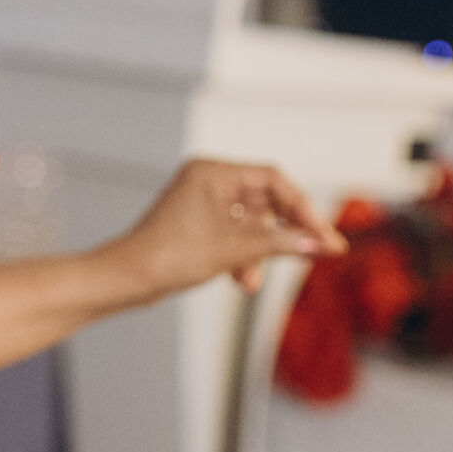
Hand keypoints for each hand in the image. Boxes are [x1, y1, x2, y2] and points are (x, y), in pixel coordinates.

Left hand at [110, 157, 345, 301]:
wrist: (126, 280)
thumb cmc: (169, 256)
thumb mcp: (235, 250)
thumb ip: (281, 243)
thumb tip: (322, 244)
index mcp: (212, 171)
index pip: (273, 180)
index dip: (304, 209)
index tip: (326, 236)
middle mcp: (207, 180)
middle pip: (265, 201)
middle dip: (284, 233)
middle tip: (315, 254)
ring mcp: (201, 201)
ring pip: (251, 223)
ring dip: (260, 251)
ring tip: (253, 278)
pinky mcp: (198, 224)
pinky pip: (234, 234)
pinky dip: (243, 255)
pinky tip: (242, 279)